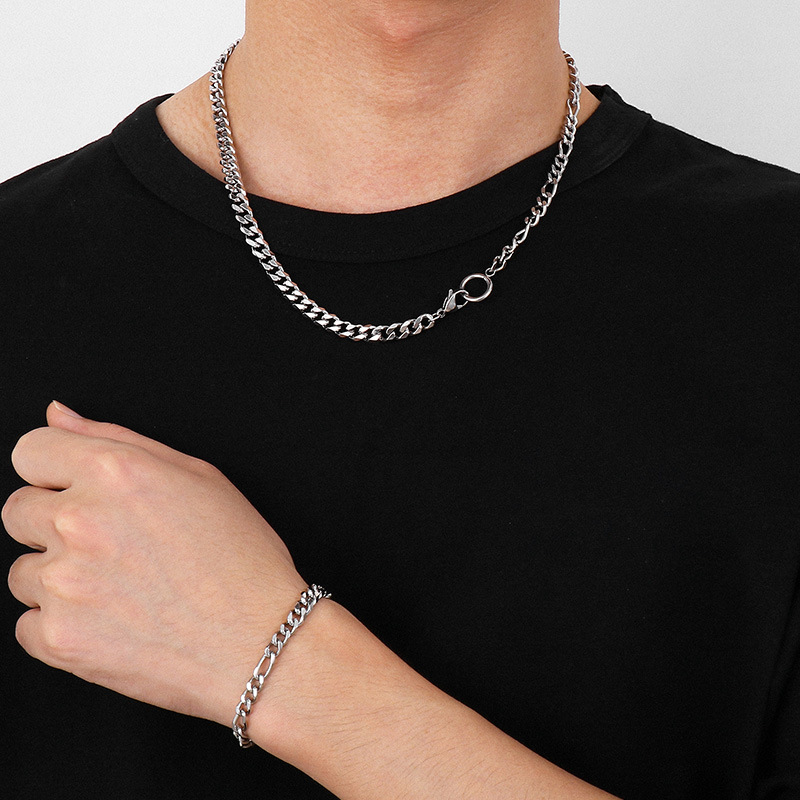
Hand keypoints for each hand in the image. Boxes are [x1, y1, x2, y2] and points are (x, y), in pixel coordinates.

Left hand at [4, 401, 307, 724]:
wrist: (261, 642)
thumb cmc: (242, 560)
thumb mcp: (199, 477)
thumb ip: (117, 438)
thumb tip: (58, 415)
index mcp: (116, 472)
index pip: (30, 451)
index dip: (54, 470)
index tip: (73, 489)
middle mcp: (81, 521)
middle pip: (17, 510)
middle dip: (54, 522)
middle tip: (110, 545)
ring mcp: (65, 583)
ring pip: (23, 570)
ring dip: (59, 577)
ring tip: (120, 588)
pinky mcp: (59, 638)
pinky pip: (28, 623)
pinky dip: (62, 624)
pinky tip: (112, 620)